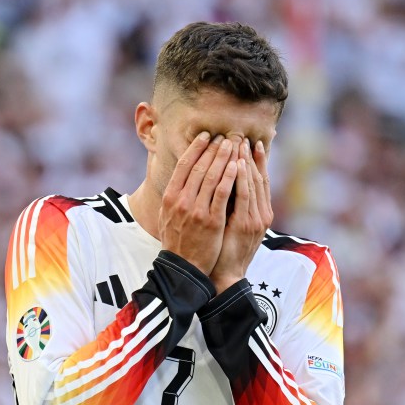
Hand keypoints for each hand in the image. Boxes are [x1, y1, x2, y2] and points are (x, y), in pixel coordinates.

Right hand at [159, 132, 238, 274]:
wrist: (183, 268)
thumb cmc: (177, 241)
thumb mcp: (166, 215)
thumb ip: (172, 195)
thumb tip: (178, 176)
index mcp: (170, 197)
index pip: (184, 165)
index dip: (196, 148)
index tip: (206, 136)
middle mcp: (181, 201)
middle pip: (200, 167)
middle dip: (214, 149)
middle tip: (225, 137)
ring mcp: (197, 210)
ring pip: (212, 177)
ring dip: (224, 158)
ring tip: (234, 146)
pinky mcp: (212, 220)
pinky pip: (223, 193)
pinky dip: (230, 177)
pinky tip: (238, 166)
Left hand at [209, 140, 271, 292]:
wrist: (225, 276)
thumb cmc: (224, 251)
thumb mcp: (231, 226)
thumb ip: (232, 207)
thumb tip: (224, 185)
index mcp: (259, 214)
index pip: (260, 181)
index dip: (256, 161)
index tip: (251, 143)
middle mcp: (261, 214)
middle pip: (259, 177)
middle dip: (250, 156)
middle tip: (242, 136)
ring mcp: (255, 219)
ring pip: (253, 183)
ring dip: (246, 160)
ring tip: (239, 142)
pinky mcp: (245, 224)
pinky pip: (244, 195)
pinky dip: (242, 178)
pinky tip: (237, 163)